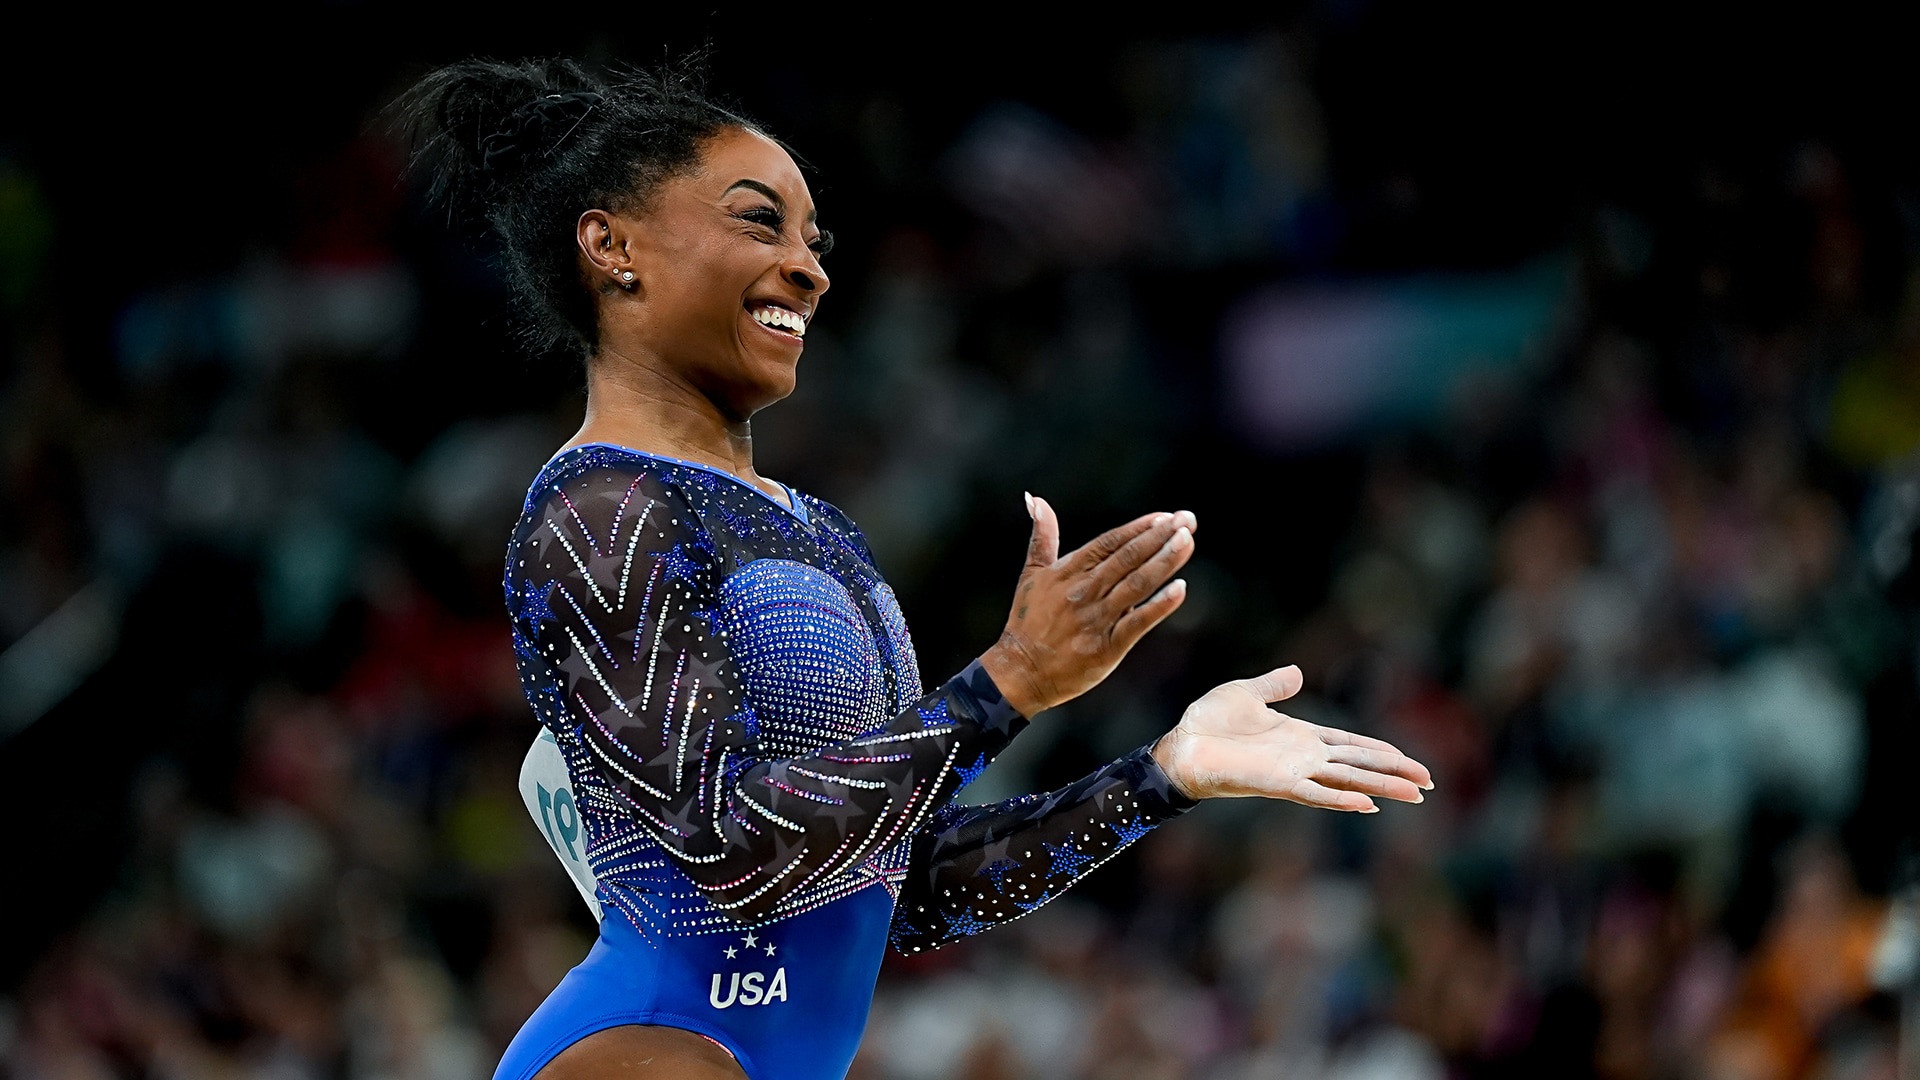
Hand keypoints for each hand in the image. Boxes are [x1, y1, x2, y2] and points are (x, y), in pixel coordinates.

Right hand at [980, 494, 1196, 715]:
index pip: (1110, 542)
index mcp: (1068, 571)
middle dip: (1160, 536)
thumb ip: (1042, 536)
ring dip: (1165, 561)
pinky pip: (1138, 622)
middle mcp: (1084, 591)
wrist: (1020, 671)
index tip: (1165, 516)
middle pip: (1128, 557)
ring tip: (1187, 542)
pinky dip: (1160, 605)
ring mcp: (1097, 618)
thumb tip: (1037, 500)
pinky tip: (1180, 589)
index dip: (1139, 528)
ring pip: (1137, 584)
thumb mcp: (1032, 574)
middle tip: (1187, 520)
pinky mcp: (1107, 646)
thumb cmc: (1027, 622)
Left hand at [1151, 665, 1433, 810]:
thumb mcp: (1246, 693)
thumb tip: (1297, 671)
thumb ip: (1274, 686)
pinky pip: (1315, 793)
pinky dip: (1341, 798)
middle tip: (1428, 782)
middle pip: (1359, 763)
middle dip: (1394, 771)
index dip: (1381, 751)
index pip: (1351, 744)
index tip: (1410, 760)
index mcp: (1300, 736)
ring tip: (1414, 794)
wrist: (1181, 745)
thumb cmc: (1208, 723)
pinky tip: (1367, 804)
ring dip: (1380, 786)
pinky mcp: (1278, 784)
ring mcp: (1294, 772)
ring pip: (1348, 779)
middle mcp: (1304, 757)